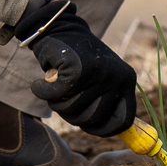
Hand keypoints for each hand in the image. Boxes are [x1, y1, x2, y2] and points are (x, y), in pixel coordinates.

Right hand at [22, 0, 137, 136]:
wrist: (59, 28)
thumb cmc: (79, 61)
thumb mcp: (101, 80)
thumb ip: (107, 104)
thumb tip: (124, 137)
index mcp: (127, 81)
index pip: (123, 121)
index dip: (103, 130)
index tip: (87, 126)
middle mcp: (117, 77)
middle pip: (92, 120)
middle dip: (72, 115)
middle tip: (63, 98)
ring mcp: (99, 74)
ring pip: (72, 110)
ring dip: (56, 102)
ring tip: (55, 85)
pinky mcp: (77, 70)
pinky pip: (54, 96)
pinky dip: (42, 91)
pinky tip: (39, 83)